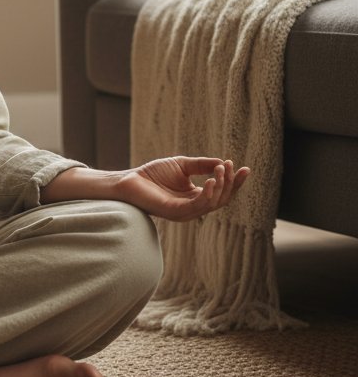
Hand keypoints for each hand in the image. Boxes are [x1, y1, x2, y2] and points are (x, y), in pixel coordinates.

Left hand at [117, 157, 248, 221]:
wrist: (130, 180)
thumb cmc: (153, 174)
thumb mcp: (182, 166)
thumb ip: (202, 165)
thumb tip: (223, 163)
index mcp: (196, 197)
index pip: (222, 192)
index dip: (235, 182)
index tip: (246, 169)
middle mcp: (194, 207)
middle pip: (222, 199)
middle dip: (230, 182)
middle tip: (230, 166)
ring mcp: (186, 212)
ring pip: (213, 203)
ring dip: (221, 186)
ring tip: (221, 169)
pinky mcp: (175, 212)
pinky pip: (197, 206)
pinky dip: (208, 195)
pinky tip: (212, 181)